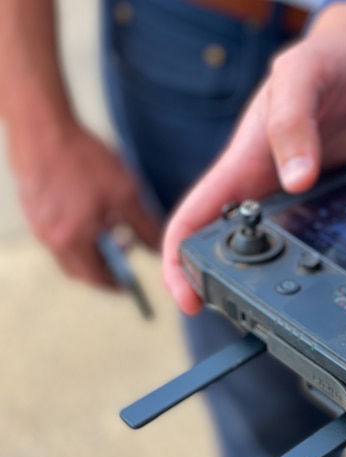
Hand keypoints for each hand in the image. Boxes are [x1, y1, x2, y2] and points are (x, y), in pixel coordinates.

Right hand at [13, 124, 159, 287]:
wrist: (43, 128)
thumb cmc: (84, 160)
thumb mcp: (126, 194)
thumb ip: (144, 227)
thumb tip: (159, 250)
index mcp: (73, 241)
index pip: (96, 278)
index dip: (116, 284)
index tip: (130, 286)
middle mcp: (50, 239)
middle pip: (79, 269)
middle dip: (103, 270)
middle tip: (123, 261)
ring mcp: (38, 224)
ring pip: (67, 252)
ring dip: (90, 250)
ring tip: (112, 231)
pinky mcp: (32, 209)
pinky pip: (56, 234)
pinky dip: (76, 235)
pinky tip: (91, 213)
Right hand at [162, 4, 345, 313]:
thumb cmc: (328, 63)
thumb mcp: (302, 78)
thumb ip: (292, 123)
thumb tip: (294, 179)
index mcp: (243, 162)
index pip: (195, 215)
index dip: (177, 260)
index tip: (184, 297)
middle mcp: (264, 187)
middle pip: (228, 246)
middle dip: (223, 284)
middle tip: (243, 319)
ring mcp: (295, 200)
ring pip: (275, 252)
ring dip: (273, 282)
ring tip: (289, 315)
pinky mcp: (328, 206)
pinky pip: (315, 243)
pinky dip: (315, 265)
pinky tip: (332, 284)